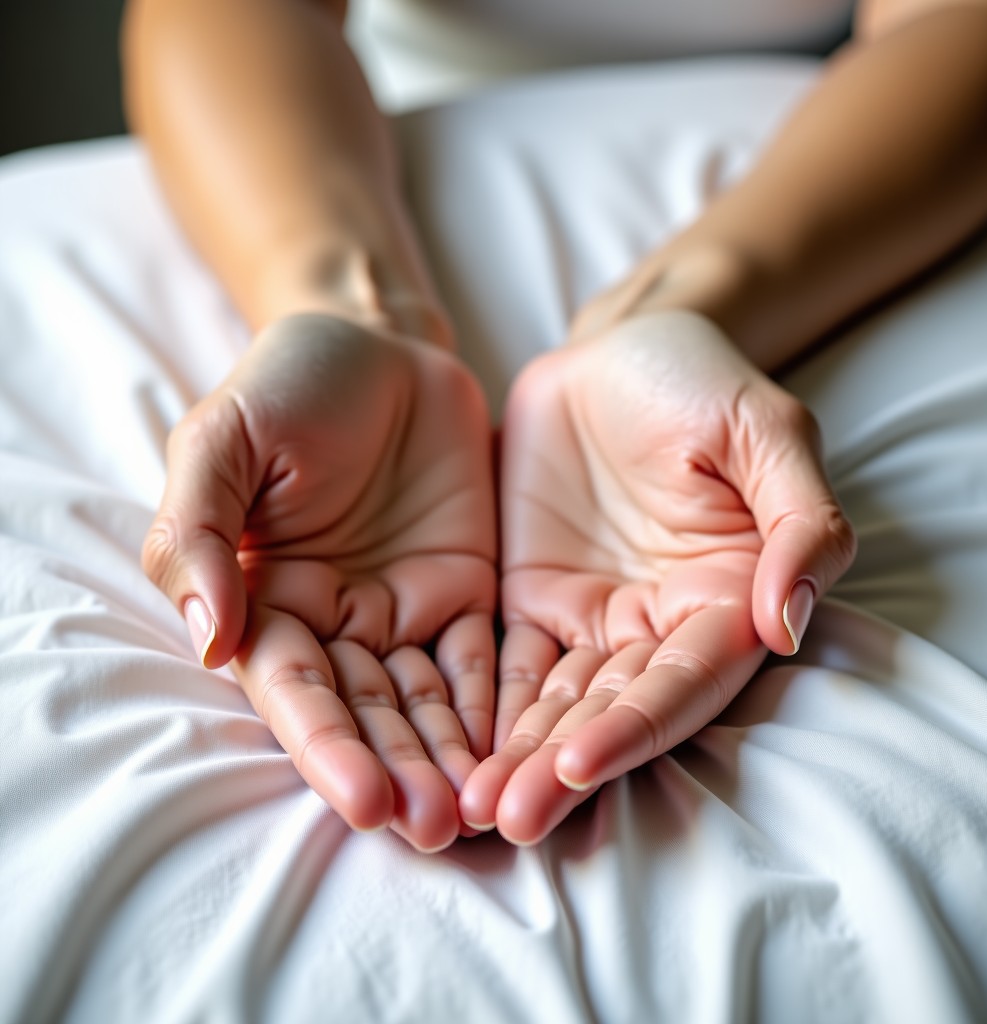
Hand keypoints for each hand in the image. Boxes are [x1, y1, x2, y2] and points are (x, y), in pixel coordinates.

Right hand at [143, 313, 496, 851]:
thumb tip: (213, 638)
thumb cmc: (290, 383)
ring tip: (481, 812)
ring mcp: (404, 612)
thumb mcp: (225, 438)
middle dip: (398, 771)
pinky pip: (483, 659)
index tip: (366, 803)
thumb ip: (201, 532)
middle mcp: (336, 621)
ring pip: (427, 702)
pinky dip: (497, 705)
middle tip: (437, 830)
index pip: (294, 690)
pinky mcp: (465, 592)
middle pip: (365, 713)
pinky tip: (519, 747)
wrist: (379, 344)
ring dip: (450, 758)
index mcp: (266, 598)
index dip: (326, 747)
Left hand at [460, 311, 854, 843]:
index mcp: (727, 599)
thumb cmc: (701, 382)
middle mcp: (660, 626)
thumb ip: (799, 522)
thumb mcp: (766, 431)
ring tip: (469, 806)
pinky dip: (481, 707)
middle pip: (614, 711)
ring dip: (518, 756)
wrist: (617, 351)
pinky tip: (447, 747)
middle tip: (507, 819)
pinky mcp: (531, 602)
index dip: (638, 726)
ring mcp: (591, 618)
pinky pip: (504, 663)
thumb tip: (789, 621)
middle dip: (563, 768)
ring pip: (555, 702)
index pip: (687, 682)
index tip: (583, 766)